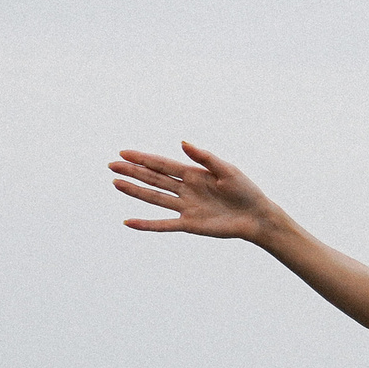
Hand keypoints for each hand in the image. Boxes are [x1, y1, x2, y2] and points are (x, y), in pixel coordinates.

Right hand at [111, 142, 278, 240]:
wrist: (256, 217)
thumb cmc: (245, 191)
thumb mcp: (227, 170)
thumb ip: (205, 157)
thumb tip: (182, 142)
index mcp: (194, 174)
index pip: (163, 164)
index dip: (143, 158)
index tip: (123, 152)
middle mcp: (186, 189)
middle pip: (153, 178)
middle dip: (133, 171)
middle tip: (112, 165)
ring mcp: (185, 207)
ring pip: (154, 197)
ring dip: (135, 190)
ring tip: (115, 183)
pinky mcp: (189, 224)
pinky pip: (163, 224)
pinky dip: (146, 224)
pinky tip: (129, 222)